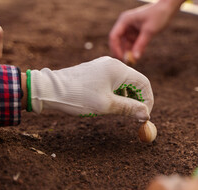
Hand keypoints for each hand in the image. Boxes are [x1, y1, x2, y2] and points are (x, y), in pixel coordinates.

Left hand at [29, 56, 153, 120]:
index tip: (144, 116)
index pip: (144, 83)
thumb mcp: (106, 105)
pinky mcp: (96, 71)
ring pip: (124, 83)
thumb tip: (146, 114)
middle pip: (135, 82)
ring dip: (128, 98)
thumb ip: (129, 108)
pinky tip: (112, 104)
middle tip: (136, 117)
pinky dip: (118, 94)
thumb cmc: (78, 97)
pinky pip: (114, 82)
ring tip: (123, 113)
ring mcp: (103, 66)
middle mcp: (112, 64)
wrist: (49, 89)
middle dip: (138, 99)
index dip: (148, 100)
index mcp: (118, 69)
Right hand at [109, 0, 184, 61]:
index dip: (115, 48)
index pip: (114, 36)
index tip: (121, 58)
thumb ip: (141, 45)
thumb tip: (135, 58)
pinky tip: (137, 57)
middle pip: (117, 41)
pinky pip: (132, 44)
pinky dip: (134, 51)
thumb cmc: (158, 15)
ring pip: (125, 44)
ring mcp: (130, 29)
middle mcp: (125, 24)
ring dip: (128, 53)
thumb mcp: (149, 31)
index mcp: (124, 20)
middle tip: (126, 63)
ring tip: (132, 62)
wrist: (168, 9)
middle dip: (121, 52)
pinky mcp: (136, 33)